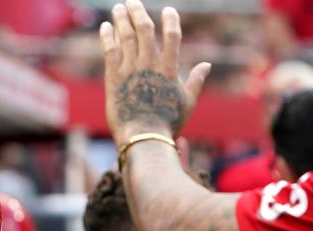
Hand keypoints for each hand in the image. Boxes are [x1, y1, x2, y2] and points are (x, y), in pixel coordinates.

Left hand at [99, 0, 211, 144]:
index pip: (172, 35)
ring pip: (125, 36)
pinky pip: (109, 51)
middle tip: (133, 2)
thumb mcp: (187, 102)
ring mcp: (130, 69)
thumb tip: (207, 65)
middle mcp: (149, 63)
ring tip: (118, 7)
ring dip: (122, 19)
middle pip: (144, 29)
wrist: (143, 136)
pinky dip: (107, 36)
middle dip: (138, 12)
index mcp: (170, 68)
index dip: (170, 20)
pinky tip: (105, 26)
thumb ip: (196, 81)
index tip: (168, 11)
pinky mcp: (113, 77)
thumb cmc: (168, 122)